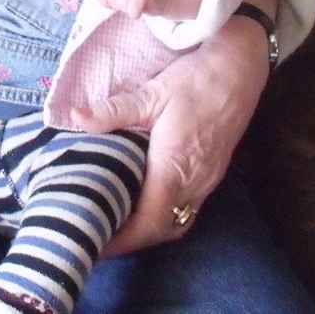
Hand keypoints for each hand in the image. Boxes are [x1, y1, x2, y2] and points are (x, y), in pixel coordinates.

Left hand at [68, 12, 271, 256]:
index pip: (150, 220)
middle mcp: (196, 182)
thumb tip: (75, 118)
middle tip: (100, 235)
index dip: (124, 238)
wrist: (240, 70)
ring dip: (149, 228)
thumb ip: (113, 111)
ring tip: (118, 223)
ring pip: (178, 219)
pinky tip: (145, 201)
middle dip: (133, 240)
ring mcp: (208, 179)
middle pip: (164, 228)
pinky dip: (164, 213)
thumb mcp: (152, 93)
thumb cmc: (196, 80)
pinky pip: (188, 206)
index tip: (97, 243)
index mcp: (176, 167)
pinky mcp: (212, 171)